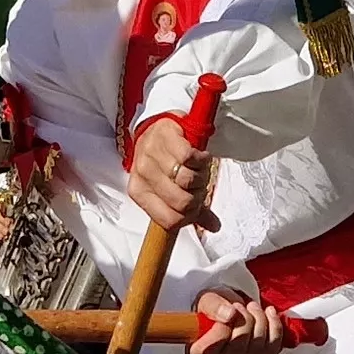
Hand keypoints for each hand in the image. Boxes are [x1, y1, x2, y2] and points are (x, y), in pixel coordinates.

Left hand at [125, 115, 218, 233]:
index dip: (190, 217)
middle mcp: (142, 174)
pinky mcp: (166, 136)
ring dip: (201, 177)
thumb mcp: (171, 187)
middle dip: (198, 196)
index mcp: (139, 192)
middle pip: (182, 202)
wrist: (156, 127)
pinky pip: (190, 158)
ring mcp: (152, 154)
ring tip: (198, 170)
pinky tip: (199, 157)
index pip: (170, 220)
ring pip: (187, 180)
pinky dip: (201, 160)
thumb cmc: (164, 161)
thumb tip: (213, 226)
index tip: (196, 207)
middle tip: (199, 185)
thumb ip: (192, 209)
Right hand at [185, 288, 284, 353]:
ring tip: (252, 307)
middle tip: (241, 306)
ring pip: (257, 347)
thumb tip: (230, 315)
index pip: (209, 349)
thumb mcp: (206, 300)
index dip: (222, 328)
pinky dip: (275, 327)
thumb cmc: (212, 310)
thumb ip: (213, 306)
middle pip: (238, 347)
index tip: (228, 311)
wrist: (226, 314)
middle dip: (245, 319)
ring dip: (260, 320)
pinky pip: (273, 348)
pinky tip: (269, 314)